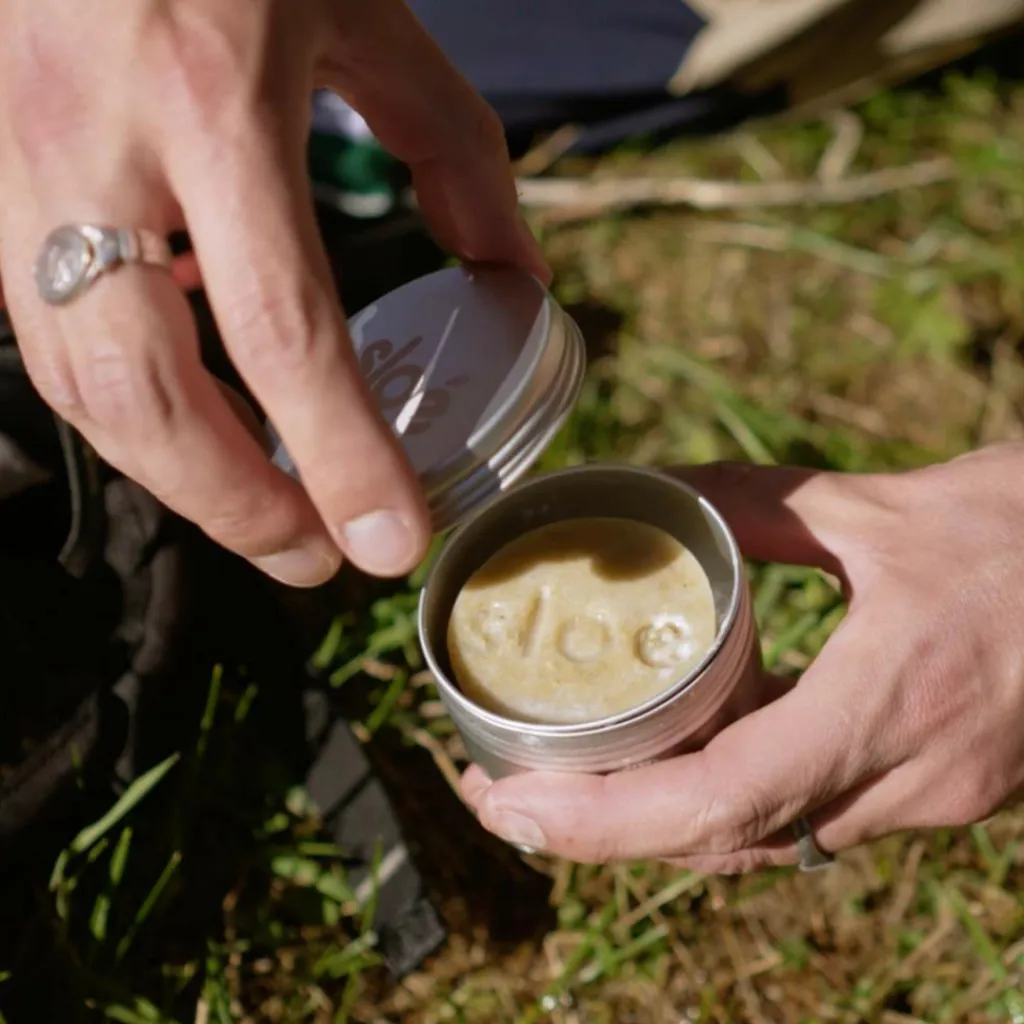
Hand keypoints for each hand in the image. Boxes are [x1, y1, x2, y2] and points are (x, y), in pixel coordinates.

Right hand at [0, 0, 546, 584]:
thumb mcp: (366, 12)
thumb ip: (453, 148)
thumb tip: (515, 274)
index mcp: (214, 96)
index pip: (283, 330)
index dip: (340, 456)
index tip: (390, 541)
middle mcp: (97, 146)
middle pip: (147, 394)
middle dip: (237, 507)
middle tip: (317, 560)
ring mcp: (20, 171)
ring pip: (79, 383)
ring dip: (175, 479)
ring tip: (268, 519)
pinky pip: (49, 335)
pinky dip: (128, 410)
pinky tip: (195, 429)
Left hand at [461, 444, 1023, 871]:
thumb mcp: (880, 507)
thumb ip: (754, 503)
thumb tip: (652, 491)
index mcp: (892, 701)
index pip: (722, 798)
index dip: (602, 819)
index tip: (509, 804)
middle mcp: (909, 777)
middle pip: (726, 839)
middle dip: (600, 832)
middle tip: (501, 793)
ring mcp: (929, 796)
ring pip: (765, 840)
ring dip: (658, 824)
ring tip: (563, 782)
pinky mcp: (938, 788)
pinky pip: (809, 817)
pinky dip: (728, 800)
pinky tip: (675, 759)